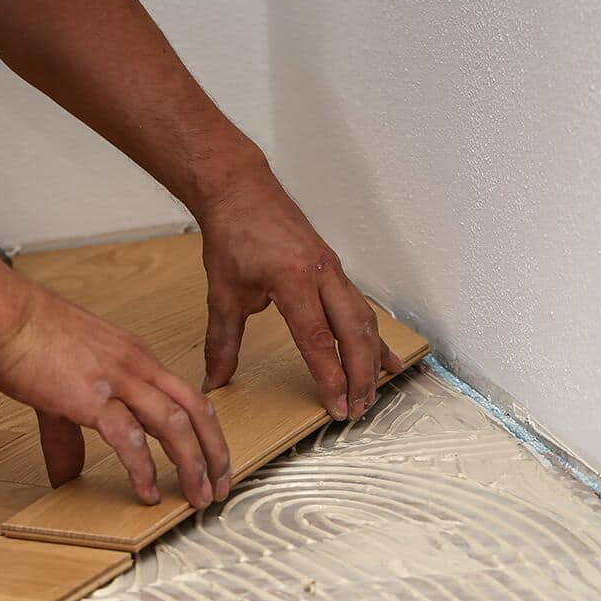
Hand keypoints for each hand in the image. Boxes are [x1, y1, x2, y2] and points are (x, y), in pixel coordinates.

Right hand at [0, 283, 231, 508]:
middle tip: (221, 487)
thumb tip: (67, 474)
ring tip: (198, 497)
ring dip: (193, 465)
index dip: (206, 431)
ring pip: (174, 425)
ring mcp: (117, 380)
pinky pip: (129, 439)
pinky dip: (143, 469)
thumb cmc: (28, 336)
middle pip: (196, 409)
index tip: (212, 460)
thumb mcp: (62, 385)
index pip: (186, 395)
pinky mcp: (91, 398)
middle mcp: (137, 366)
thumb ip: (69, 433)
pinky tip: (147, 492)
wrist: (3, 315)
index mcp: (136, 357)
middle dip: (215, 452)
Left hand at [198, 180, 402, 419]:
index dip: (329, 377)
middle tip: (358, 410)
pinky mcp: (335, 270)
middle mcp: (322, 274)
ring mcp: (333, 270)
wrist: (242, 190)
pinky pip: (361, 308)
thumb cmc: (233, 235)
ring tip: (370, 395)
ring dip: (370, 360)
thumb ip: (222, 341)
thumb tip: (214, 381)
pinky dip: (373, 338)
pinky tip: (385, 361)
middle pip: (353, 333)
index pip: (318, 339)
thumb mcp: (223, 292)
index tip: (336, 407)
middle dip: (359, 376)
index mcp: (293, 279)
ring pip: (364, 321)